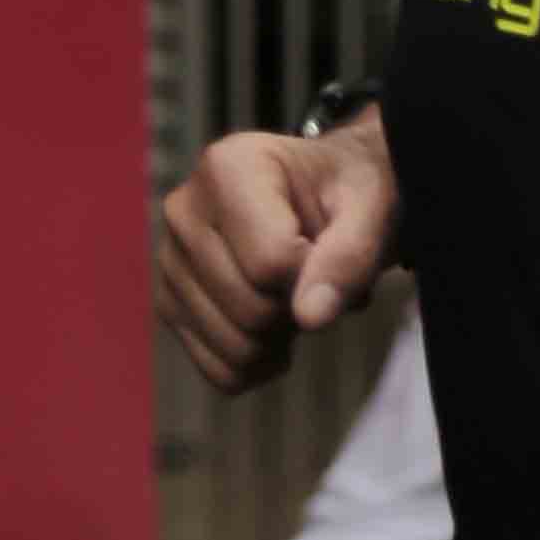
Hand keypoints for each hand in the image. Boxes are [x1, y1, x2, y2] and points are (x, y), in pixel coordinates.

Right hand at [155, 118, 397, 392]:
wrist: (321, 197)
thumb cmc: (346, 194)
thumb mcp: (370, 208)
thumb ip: (349, 255)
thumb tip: (310, 316)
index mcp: (228, 168)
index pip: (271, 262)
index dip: (315, 274)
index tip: (325, 249)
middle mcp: (184, 211)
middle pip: (251, 309)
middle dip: (297, 309)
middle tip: (313, 279)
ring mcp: (169, 262)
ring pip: (235, 347)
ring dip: (281, 339)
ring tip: (292, 296)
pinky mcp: (170, 304)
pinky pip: (219, 370)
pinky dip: (257, 365)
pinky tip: (274, 330)